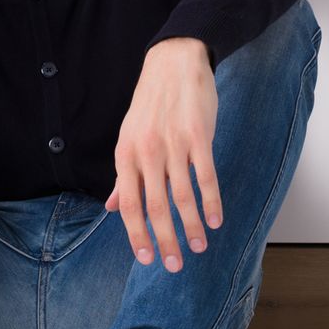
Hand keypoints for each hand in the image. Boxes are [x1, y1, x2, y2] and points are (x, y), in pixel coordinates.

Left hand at [105, 38, 221, 272]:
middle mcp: (147, 152)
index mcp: (126, 156)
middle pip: (155, 207)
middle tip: (174, 265)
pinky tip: (215, 220)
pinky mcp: (198, 136)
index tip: (147, 258)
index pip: (130, 205)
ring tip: (198, 248)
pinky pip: (205, 176)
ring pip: (182, 196)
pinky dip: (211, 201)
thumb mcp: (129, 138)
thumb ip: (124, 176)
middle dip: (165, 240)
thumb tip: (113, 208)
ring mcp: (173, 144)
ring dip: (191, 226)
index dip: (137, 235)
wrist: (173, 63)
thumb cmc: (151, 104)